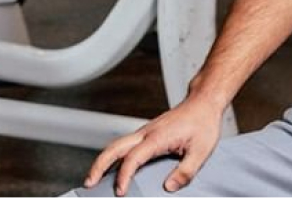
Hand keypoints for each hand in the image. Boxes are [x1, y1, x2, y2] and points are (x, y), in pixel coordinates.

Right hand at [83, 95, 224, 195]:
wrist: (203, 102)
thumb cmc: (203, 124)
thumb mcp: (201, 152)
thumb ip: (185, 172)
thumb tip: (168, 188)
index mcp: (158, 137)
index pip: (134, 157)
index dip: (124, 175)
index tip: (120, 192)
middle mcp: (147, 132)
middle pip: (115, 146)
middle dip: (99, 164)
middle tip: (88, 182)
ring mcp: (145, 131)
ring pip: (117, 144)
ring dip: (104, 159)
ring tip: (94, 178)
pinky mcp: (148, 133)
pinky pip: (126, 145)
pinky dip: (114, 156)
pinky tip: (114, 168)